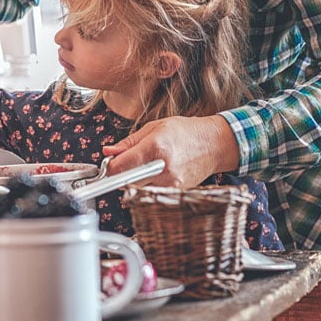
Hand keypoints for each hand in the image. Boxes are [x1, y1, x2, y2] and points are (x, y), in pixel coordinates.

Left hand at [102, 115, 239, 187]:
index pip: (120, 168)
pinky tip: (155, 172)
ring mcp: (170, 183)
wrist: (214, 144)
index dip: (109, 166)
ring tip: (143, 166)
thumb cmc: (185, 132)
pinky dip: (147, 184)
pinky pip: (151, 192)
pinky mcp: (175, 191)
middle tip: (124, 163)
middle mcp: (163, 168)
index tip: (109, 162)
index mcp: (155, 148)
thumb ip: (128, 143)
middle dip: (120, 174)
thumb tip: (107, 152)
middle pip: (125, 182)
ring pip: (137, 189)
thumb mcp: (153, 128)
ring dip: (133, 180)